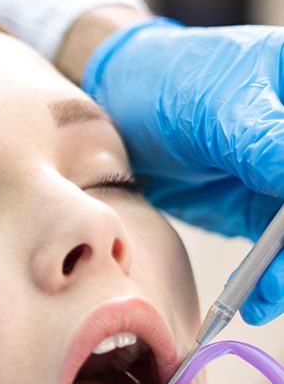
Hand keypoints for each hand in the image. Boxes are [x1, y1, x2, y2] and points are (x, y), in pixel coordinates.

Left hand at [82, 20, 283, 324]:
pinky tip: (258, 299)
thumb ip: (261, 140)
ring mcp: (280, 177)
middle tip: (276, 278)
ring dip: (283, 271)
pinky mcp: (256, 208)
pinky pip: (274, 249)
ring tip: (263, 299)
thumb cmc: (165, 84)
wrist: (117, 108)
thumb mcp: (214, 104)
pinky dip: (269, 276)